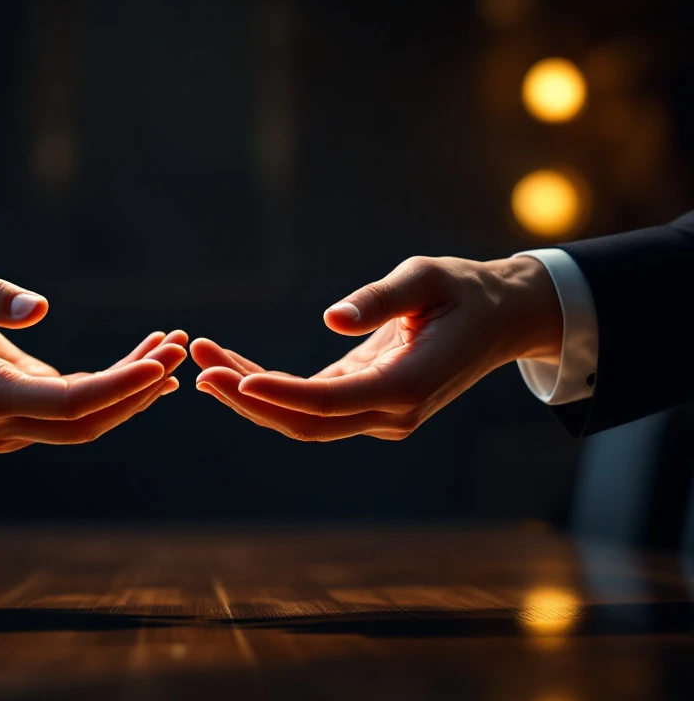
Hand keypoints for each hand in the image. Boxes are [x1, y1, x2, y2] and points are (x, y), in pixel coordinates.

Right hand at [0, 258, 186, 450]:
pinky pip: (77, 410)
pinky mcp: (20, 418)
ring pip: (88, 420)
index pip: (68, 402)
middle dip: (139, 388)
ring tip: (171, 344)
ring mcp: (10, 427)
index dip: (118, 386)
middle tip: (180, 345)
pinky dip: (114, 388)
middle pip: (87, 421)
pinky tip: (148, 362)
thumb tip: (40, 308)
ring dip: (133, 388)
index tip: (159, 361)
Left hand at [193, 255, 562, 440]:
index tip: (231, 379)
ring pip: (304, 420)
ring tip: (204, 364)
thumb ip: (381, 298)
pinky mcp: (368, 404)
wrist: (502, 319)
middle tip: (199, 367)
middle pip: (306, 421)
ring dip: (251, 397)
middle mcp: (392, 413)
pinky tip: (234, 370)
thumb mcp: (428, 278)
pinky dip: (272, 391)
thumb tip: (331, 319)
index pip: (329, 401)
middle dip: (248, 399)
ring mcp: (380, 415)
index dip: (278, 394)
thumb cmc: (466, 290)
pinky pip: (312, 407)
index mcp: (408, 385)